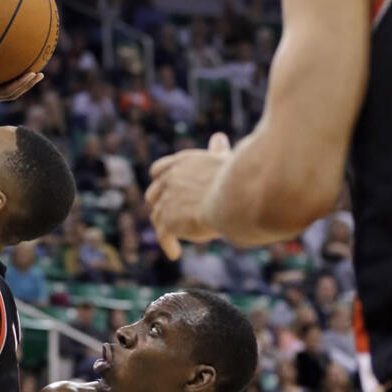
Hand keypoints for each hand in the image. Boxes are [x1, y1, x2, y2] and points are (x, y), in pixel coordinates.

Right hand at [0, 62, 43, 112]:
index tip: (35, 73)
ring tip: (28, 70)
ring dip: (19, 82)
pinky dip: (3, 75)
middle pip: (13, 92)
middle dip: (27, 84)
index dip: (23, 83)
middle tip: (40, 73)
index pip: (10, 91)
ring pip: (6, 89)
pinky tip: (0, 64)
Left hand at [145, 132, 231, 259]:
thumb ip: (216, 152)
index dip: (160, 182)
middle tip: (169, 216)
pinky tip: (174, 254)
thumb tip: (218, 137)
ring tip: (173, 237)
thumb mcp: (225, 160)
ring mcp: (166, 200)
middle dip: (159, 204)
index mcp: (181, 162)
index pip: (158, 170)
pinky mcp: (168, 221)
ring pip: (156, 216)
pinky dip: (168, 244)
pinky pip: (163, 236)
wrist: (237, 197)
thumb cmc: (239, 178)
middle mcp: (169, 179)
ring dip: (163, 226)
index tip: (164, 191)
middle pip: (153, 194)